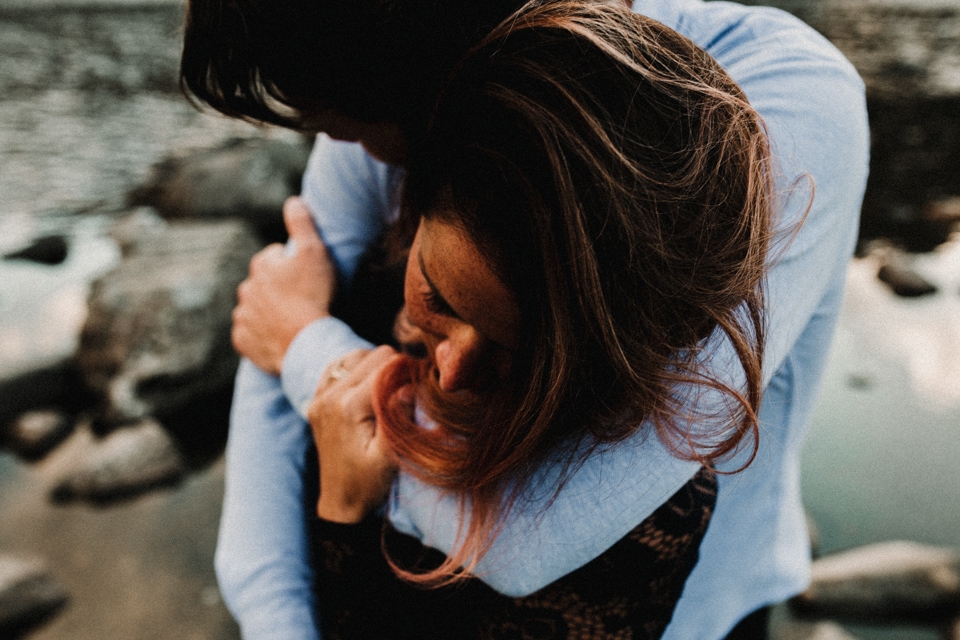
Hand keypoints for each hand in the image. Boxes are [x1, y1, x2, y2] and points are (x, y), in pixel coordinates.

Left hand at [232, 197, 335, 373]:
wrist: (306, 343)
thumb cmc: (313, 296)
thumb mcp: (314, 251)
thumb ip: (302, 223)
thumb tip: (293, 201)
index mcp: (261, 265)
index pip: (275, 257)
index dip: (293, 265)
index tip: (307, 277)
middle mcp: (246, 289)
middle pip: (263, 283)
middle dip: (278, 288)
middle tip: (302, 299)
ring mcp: (243, 317)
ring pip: (255, 308)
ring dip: (269, 311)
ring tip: (292, 320)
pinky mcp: (242, 341)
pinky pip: (250, 334)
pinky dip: (262, 334)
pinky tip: (280, 336)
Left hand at [309, 346, 403, 523]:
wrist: (340, 503)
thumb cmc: (368, 484)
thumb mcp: (390, 459)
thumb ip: (400, 419)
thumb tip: (410, 386)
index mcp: (349, 407)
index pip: (388, 366)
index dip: (411, 372)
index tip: (423, 388)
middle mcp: (330, 396)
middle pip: (375, 355)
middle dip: (397, 368)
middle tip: (409, 392)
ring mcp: (320, 396)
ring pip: (358, 356)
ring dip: (378, 367)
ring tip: (389, 392)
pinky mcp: (317, 398)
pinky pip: (340, 367)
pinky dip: (358, 371)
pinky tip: (369, 389)